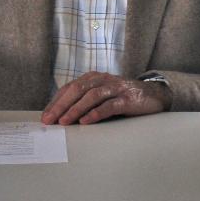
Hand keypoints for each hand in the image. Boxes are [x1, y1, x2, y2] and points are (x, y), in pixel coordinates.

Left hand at [41, 72, 170, 125]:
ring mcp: (116, 88)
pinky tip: (87, 121)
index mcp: (93, 78)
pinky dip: (96, 113)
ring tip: (65, 121)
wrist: (154, 95)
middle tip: (50, 120)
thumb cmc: (123, 98)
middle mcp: (103, 80)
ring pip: (91, 96)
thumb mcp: (102, 97)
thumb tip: (62, 117)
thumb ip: (86, 102)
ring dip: (76, 109)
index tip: (45, 116)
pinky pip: (110, 105)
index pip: (69, 88)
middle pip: (77, 90)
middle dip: (61, 105)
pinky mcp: (127, 99)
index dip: (56, 101)